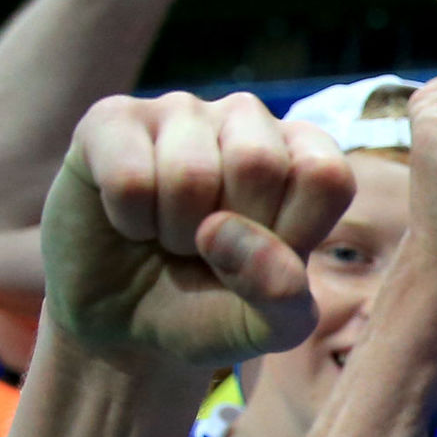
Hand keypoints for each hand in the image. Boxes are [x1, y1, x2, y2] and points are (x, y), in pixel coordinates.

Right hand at [43, 93, 351, 367]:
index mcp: (303, 153)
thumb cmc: (207, 308)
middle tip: (208, 248)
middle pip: (257, 163)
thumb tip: (236, 238)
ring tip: (168, 236)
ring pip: (190, 173)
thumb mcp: (263, 326)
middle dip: (229, 235)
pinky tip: (129, 220)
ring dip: (174, 232)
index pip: (325, 177)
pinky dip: (129, 221)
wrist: (121, 320)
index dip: (291, 237)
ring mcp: (178, 110)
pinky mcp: (111, 119)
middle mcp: (247, 117)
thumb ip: (282, 295)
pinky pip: (129, 177)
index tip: (262, 258)